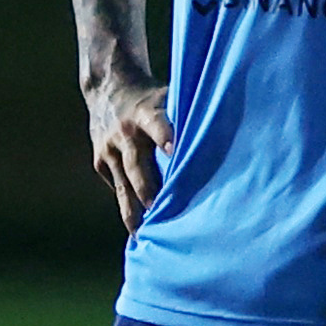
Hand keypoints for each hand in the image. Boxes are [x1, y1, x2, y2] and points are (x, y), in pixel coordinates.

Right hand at [83, 71, 171, 228]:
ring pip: (124, 186)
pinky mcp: (100, 162)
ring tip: (143, 237)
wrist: (107, 88)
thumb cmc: (152, 97)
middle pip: (137, 167)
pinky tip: (139, 229)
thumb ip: (185, 116)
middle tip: (162, 215)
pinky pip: (118, 188)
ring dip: (134, 212)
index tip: (174, 152)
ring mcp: (109, 150)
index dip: (165, 138)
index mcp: (146, 112)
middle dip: (149, 192)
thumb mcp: (168, 95)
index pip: (157, 124)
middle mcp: (125, 134)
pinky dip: (129, 205)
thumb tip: (224, 137)